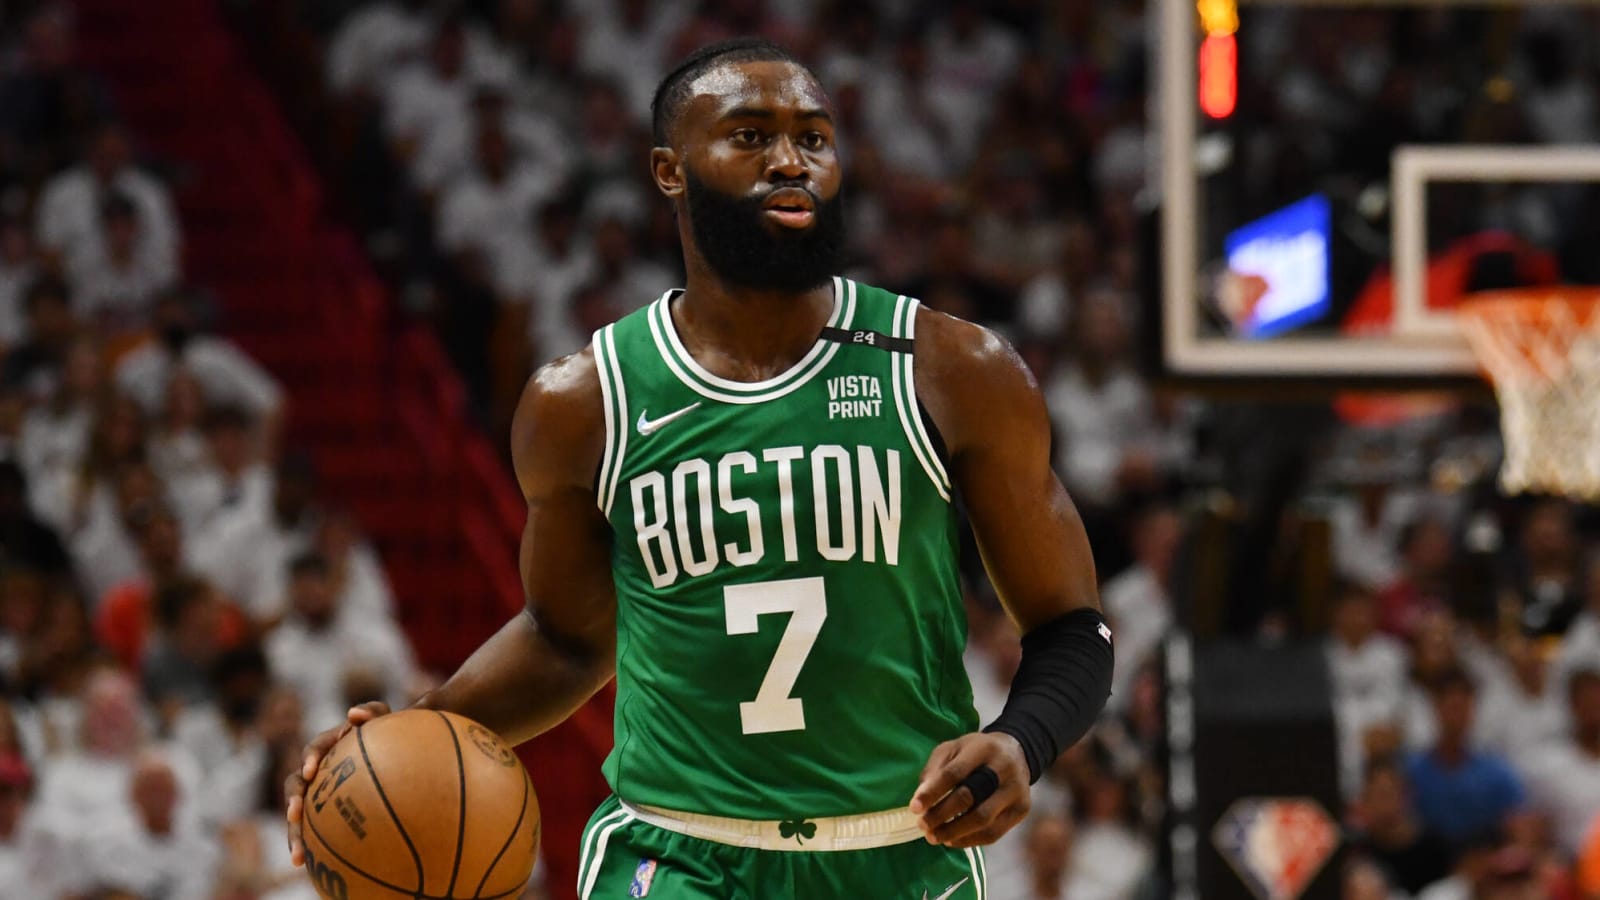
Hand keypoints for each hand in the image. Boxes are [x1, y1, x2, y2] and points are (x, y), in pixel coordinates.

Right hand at [284, 701, 389, 866]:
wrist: (393, 754)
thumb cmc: (388, 733)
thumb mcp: (385, 719)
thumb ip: (373, 711)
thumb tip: (352, 714)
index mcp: (328, 747)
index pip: (314, 750)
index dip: (310, 758)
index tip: (311, 770)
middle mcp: (316, 771)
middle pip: (295, 784)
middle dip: (292, 800)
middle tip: (295, 813)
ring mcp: (315, 793)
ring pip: (297, 813)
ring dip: (294, 832)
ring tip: (297, 853)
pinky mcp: (320, 814)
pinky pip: (309, 830)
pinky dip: (305, 844)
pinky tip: (304, 864)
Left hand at [909, 732, 1030, 848]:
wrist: (1015, 753)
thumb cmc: (976, 753)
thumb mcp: (953, 749)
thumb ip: (935, 770)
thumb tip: (920, 799)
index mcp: (983, 748)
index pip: (954, 773)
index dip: (932, 792)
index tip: (914, 808)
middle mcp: (1004, 768)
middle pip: (970, 797)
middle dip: (941, 814)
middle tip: (922, 825)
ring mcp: (1016, 790)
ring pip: (983, 819)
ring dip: (954, 832)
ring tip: (933, 836)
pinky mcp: (1022, 809)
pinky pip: (994, 833)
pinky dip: (969, 840)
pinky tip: (952, 840)